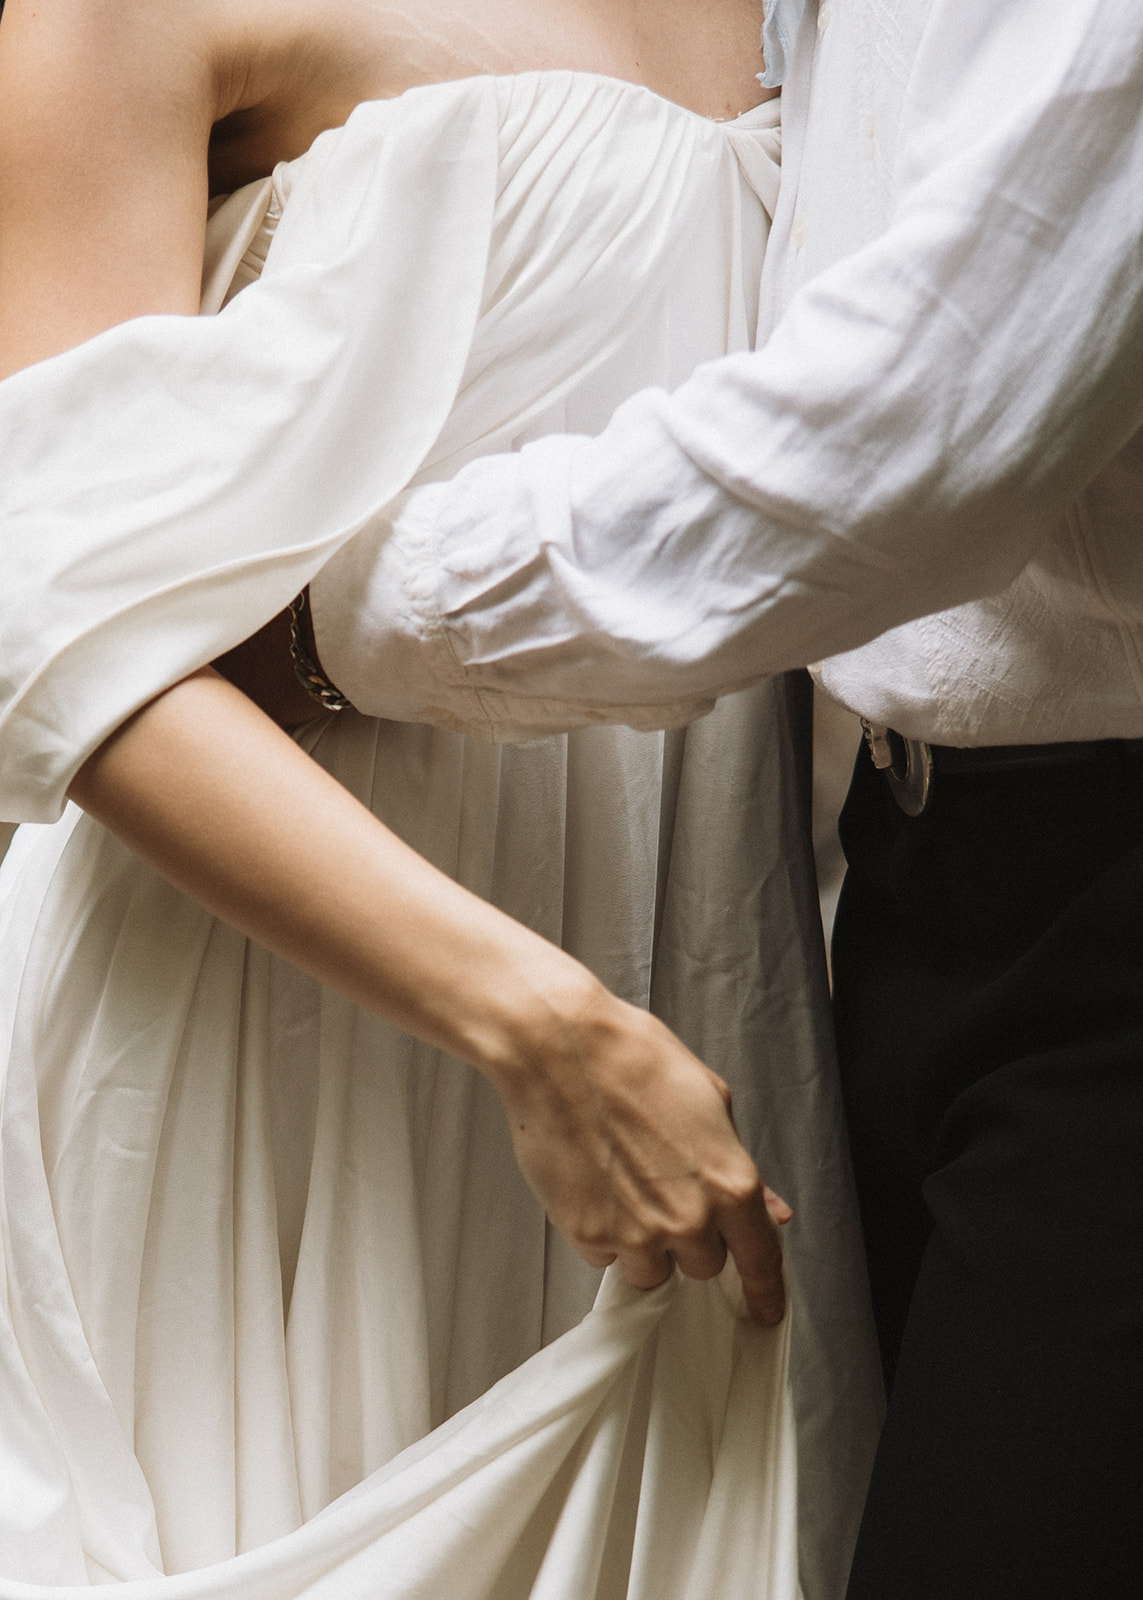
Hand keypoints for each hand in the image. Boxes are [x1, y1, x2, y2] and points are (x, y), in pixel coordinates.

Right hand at [495, 984, 790, 1325]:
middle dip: (691, 1238)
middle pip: (704, 1266)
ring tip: (624, 1185)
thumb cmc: (634, 1059)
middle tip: (665, 1190)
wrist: (560, 1049)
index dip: (765, 1292)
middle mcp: (688, 1218)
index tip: (765, 1310)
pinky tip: (595, 1182)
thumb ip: (737, 1164)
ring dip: (645, 1243)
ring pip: (653, 1270)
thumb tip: (768, 1206)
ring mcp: (636, 1232)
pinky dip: (603, 1231)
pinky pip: (606, 1256)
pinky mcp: (587, 1233)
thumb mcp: (710, 1100)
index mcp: (730, 1182)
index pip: (761, 1260)